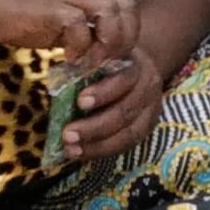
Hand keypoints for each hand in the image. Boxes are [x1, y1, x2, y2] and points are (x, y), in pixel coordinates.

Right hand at [0, 0, 139, 60]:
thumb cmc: (7, 13)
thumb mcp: (51, 17)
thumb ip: (76, 26)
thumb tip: (96, 49)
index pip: (125, 3)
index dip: (128, 31)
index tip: (114, 55)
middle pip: (126, 6)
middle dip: (125, 38)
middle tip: (107, 61)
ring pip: (109, 11)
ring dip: (107, 42)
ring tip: (91, 62)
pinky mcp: (47, 8)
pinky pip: (79, 25)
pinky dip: (80, 46)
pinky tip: (67, 59)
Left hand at [52, 44, 166, 169]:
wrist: (140, 68)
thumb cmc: (111, 62)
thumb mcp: (101, 56)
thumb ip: (85, 67)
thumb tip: (59, 86)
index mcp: (135, 66)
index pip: (123, 80)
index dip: (103, 93)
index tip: (79, 102)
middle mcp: (147, 89)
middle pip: (125, 112)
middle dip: (94, 127)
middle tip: (68, 135)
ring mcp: (150, 111)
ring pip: (129, 134)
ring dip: (97, 145)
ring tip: (72, 150)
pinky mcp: (146, 128)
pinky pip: (126, 144)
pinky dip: (103, 151)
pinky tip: (82, 154)